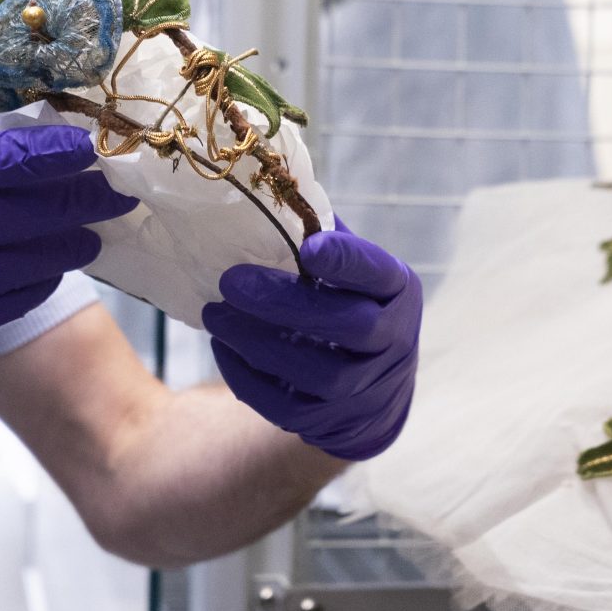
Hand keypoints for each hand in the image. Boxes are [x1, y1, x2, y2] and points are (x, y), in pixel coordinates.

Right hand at [0, 124, 135, 417]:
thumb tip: (1, 163)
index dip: (47, 155)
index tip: (87, 147)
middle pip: (16, 217)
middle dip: (74, 203)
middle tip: (115, 193)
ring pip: (15, 268)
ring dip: (63, 250)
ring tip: (94, 234)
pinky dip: (30, 288)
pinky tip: (50, 274)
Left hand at [205, 228, 420, 461]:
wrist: (374, 391)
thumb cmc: (351, 306)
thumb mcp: (352, 271)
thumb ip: (321, 235)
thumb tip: (269, 187)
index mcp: (397, 290)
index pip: (378, 273)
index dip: (347, 261)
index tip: (310, 249)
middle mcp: (393, 340)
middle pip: (349, 326)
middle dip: (285, 303)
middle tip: (230, 281)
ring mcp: (366, 388)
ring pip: (317, 372)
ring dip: (258, 342)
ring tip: (215, 315)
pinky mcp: (333, 423)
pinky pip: (288, 407)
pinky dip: (249, 378)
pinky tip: (223, 348)